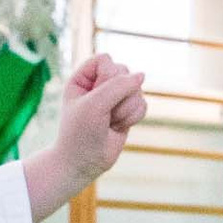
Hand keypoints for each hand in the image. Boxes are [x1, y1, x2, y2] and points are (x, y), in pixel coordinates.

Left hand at [22, 54, 146, 222]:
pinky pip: (142, 104)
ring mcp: (115, 97)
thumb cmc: (80, 133)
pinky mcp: (127, 111)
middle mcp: (99, 84)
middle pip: (124, 72)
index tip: (97, 97)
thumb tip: (142, 75)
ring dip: (125, 109)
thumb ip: (118, 85)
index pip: (105, 59)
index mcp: (83, 77)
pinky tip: (118, 127)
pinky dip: (133, 117)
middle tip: (102, 114)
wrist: (83, 163)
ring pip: (136, 89)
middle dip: (118, 96)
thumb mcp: (94, 105)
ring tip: (109, 122)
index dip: (107, 76)